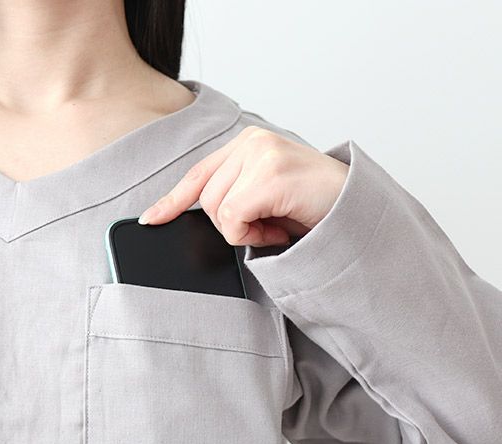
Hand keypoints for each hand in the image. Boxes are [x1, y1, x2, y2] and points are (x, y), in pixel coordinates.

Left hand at [138, 126, 349, 246]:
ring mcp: (261, 156)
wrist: (355, 212)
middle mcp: (251, 142)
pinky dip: (252, 236)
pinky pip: (233, 219)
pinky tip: (279, 230)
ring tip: (275, 227)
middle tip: (266, 227)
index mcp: (247, 144)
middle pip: (204, 199)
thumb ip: (234, 195)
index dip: (172, 200)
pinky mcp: (270, 175)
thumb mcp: (265, 198)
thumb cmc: (313, 206)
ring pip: (216, 210)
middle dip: (231, 224)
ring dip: (243, 232)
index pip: (198, 174)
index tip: (152, 218)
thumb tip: (198, 215)